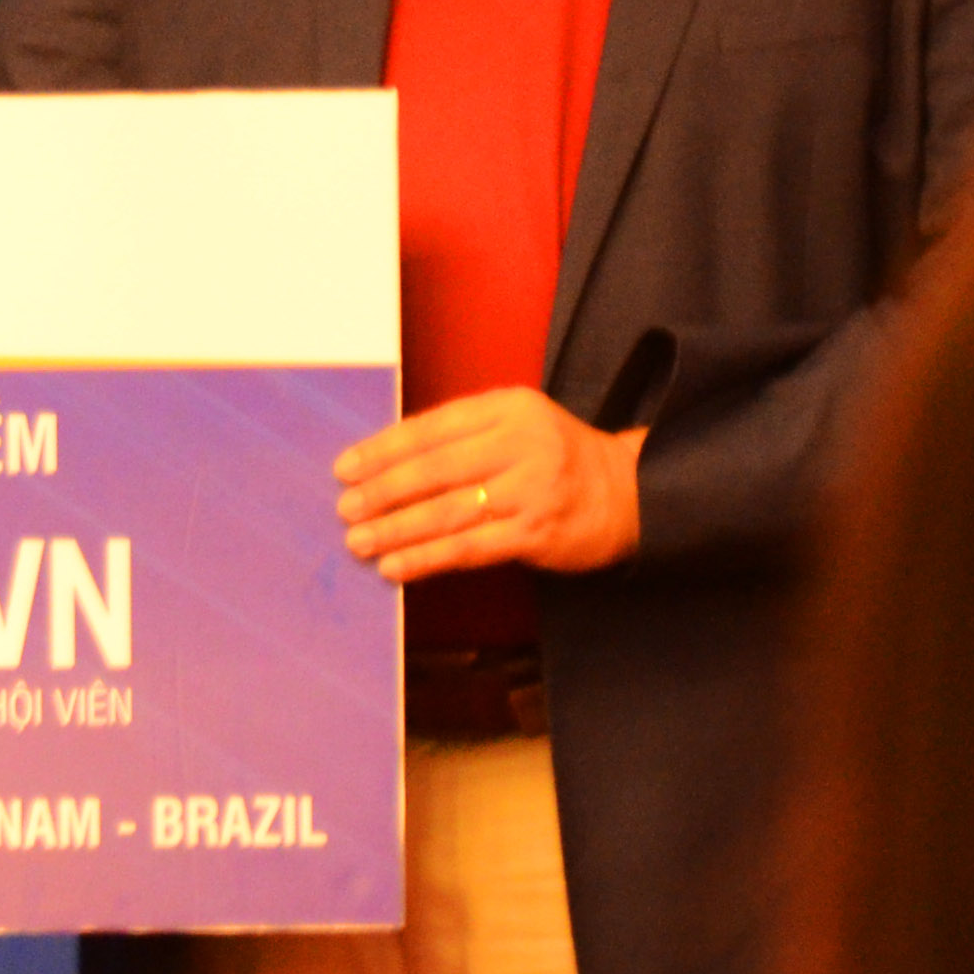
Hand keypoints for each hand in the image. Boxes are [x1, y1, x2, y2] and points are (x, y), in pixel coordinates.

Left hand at [335, 389, 644, 580]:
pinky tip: (396, 565)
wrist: (628, 492)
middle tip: (345, 508)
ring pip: (448, 511)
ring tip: (360, 541)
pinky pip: (469, 548)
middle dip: (382, 491)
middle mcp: (520, 443)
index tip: (345, 467)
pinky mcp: (537, 533)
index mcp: (507, 408)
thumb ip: (462, 436)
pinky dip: (426, 558)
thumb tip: (385, 463)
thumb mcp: (515, 425)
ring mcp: (531, 490)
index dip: (383, 449)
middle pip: (435, 469)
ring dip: (396, 529)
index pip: (431, 427)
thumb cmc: (554, 457)